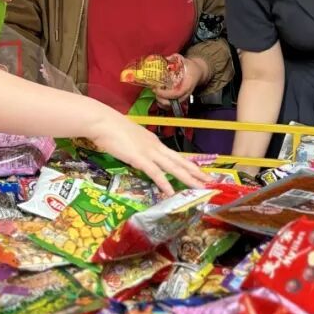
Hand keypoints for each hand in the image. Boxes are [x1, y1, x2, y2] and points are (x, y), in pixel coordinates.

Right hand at [90, 109, 205, 194]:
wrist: (103, 122)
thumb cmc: (112, 129)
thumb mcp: (131, 139)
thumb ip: (139, 148)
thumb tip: (142, 156)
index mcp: (154, 143)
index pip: (176, 156)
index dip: (190, 165)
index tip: (201, 173)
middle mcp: (156, 147)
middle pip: (181, 162)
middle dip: (197, 173)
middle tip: (211, 181)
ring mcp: (149, 152)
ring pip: (173, 167)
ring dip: (188, 179)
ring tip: (201, 187)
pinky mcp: (139, 158)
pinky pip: (155, 172)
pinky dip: (164, 183)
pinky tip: (171, 192)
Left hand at [154, 55, 206, 104]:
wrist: (197, 72)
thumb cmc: (190, 67)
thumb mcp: (184, 60)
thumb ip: (174, 58)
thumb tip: (165, 58)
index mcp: (188, 84)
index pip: (177, 93)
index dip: (166, 94)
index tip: (157, 89)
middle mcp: (186, 93)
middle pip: (174, 103)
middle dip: (161, 99)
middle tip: (154, 90)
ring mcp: (183, 97)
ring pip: (171, 106)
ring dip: (161, 102)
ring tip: (156, 93)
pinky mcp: (179, 98)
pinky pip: (170, 105)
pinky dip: (163, 104)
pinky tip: (158, 97)